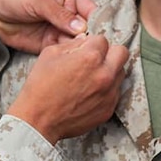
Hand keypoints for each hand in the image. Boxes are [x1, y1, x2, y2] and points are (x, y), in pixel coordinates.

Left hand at [0, 0, 95, 53]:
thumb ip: (59, 13)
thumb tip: (81, 27)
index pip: (92, 11)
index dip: (99, 24)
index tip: (104, 38)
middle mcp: (71, 15)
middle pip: (89, 30)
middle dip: (93, 42)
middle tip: (95, 54)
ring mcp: (62, 31)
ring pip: (79, 44)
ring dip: (81, 52)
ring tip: (85, 62)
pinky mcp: (52, 44)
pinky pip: (65, 53)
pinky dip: (69, 59)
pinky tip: (73, 65)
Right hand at [7, 34, 128, 143]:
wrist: (38, 120)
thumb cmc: (40, 88)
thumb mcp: (50, 54)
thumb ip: (72, 44)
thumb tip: (84, 41)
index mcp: (90, 57)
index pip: (103, 39)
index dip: (92, 43)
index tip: (86, 49)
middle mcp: (104, 74)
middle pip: (121, 53)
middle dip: (109, 53)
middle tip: (97, 59)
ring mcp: (109, 93)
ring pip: (121, 72)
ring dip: (110, 71)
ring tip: (92, 77)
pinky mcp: (109, 108)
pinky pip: (115, 92)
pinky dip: (107, 89)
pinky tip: (90, 92)